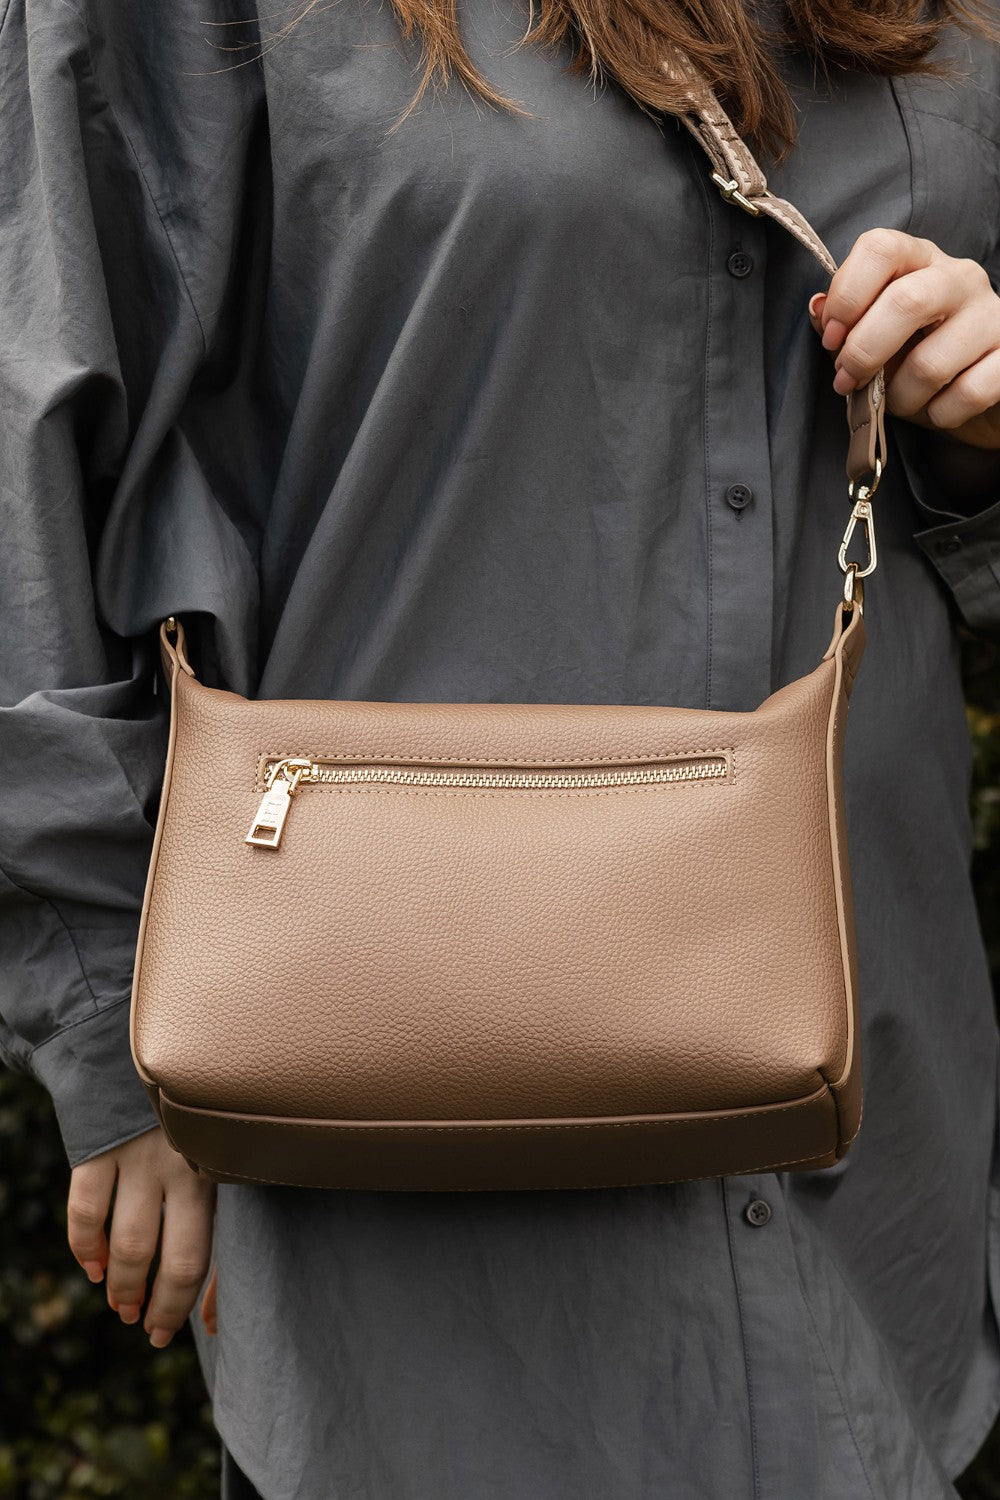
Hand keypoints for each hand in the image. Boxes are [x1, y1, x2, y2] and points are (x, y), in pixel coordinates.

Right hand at [67, 1124, 216, 1348]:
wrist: (132, 1046)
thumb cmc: (183, 1108)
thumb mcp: (212, 1142)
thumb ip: (214, 1196)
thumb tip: (220, 1275)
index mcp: (215, 1169)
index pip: (206, 1253)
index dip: (188, 1301)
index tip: (182, 1330)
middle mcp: (181, 1167)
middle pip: (175, 1260)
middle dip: (161, 1307)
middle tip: (151, 1330)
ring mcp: (137, 1158)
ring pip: (128, 1245)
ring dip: (122, 1286)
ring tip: (122, 1305)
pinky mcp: (98, 1149)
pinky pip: (86, 1213)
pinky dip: (84, 1248)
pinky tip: (91, 1267)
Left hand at [808, 228, 999, 450]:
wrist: (975, 387)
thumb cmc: (915, 355)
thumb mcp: (873, 334)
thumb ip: (843, 321)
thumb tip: (818, 309)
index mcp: (919, 260)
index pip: (880, 248)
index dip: (846, 295)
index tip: (831, 338)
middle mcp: (960, 278)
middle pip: (906, 301)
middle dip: (864, 352)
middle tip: (847, 381)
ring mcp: (992, 316)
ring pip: (931, 363)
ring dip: (899, 397)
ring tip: (896, 401)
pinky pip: (967, 394)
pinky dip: (940, 414)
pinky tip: (936, 410)